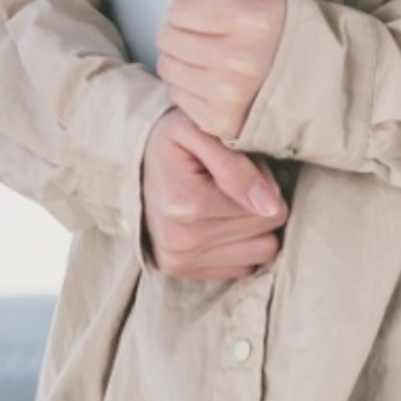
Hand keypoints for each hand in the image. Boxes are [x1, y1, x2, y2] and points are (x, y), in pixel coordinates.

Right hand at [142, 106, 283, 281]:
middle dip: (261, 204)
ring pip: (262, 253)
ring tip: (228, 204)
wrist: (128, 164)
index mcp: (187, 205)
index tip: (242, 166)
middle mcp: (182, 241)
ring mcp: (180, 261)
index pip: (272, 208)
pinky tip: (220, 222)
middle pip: (268, 232)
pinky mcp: (182, 271)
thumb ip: (235, 164)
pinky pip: (244, 268)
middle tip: (233, 184)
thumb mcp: (199, 130)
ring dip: (255, 229)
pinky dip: (239, 246)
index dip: (266, 182)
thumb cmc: (171, 141)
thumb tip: (270, 205)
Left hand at [157, 0, 290, 144]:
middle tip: (201, 36)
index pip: (181, 10)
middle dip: (180, 34)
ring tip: (205, 58)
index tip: (202, 14)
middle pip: (170, 39)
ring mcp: (226, 96)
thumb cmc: (298, 41)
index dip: (188, 10)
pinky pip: (179, 97)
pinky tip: (211, 82)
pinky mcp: (219, 123)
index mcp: (250, 23)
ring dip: (181, 61)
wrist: (326, 94)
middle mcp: (236, 61)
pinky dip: (189, 88)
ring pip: (169, 68)